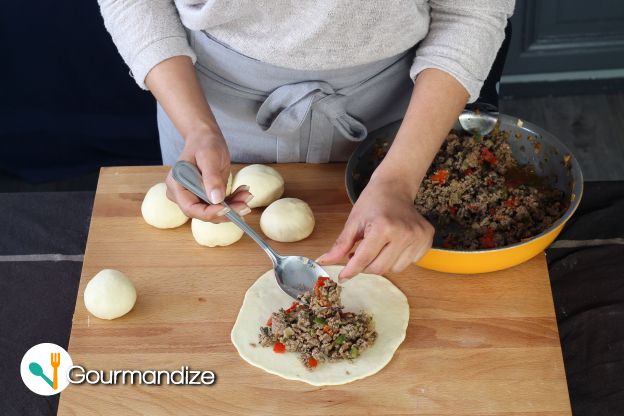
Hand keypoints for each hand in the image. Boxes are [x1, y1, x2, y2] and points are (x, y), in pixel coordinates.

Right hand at [165, 128, 251, 222]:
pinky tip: (243, 192)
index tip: (227, 209)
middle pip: (204, 212)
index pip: (190, 208)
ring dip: (233, 206)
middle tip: (246, 205)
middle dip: (226, 211)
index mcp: (177, 185)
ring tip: (247, 195)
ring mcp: (194, 196)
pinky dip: (233, 201)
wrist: (205, 138)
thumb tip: (216, 200)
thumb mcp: (209, 156)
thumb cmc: (204, 143)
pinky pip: (220, 204)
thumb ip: (211, 178)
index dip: (209, 213)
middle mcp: (183, 195)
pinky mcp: (206, 196)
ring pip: (214, 210)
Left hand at [317, 176, 433, 280]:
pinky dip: (396, 258)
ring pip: (394, 268)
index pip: (364, 259)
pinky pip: (408, 263)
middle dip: (365, 266)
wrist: (395, 187)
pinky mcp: (427, 240)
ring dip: (381, 262)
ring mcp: (419, 237)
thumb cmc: (372, 202)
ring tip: (377, 246)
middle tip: (357, 255)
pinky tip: (393, 244)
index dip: (350, 270)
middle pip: (379, 268)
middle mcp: (404, 233)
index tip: (342, 277)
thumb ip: (340, 245)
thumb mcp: (353, 222)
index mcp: (383, 227)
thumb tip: (323, 262)